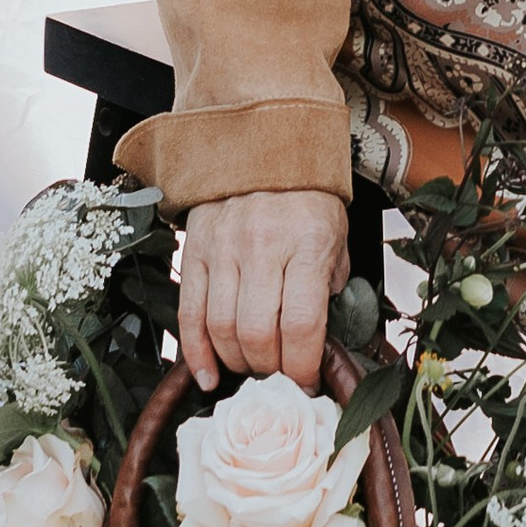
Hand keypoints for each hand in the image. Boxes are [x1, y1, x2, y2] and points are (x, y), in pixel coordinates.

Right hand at [174, 188, 348, 391]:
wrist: (266, 143)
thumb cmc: (308, 198)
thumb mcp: (336, 237)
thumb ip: (329, 287)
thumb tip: (318, 343)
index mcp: (308, 243)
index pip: (301, 324)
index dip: (303, 366)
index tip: (307, 383)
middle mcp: (263, 245)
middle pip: (257, 333)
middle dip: (269, 369)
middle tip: (279, 375)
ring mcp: (223, 247)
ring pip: (221, 328)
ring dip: (237, 362)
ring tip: (251, 367)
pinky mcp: (194, 249)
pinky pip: (189, 313)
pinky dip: (196, 353)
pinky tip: (209, 375)